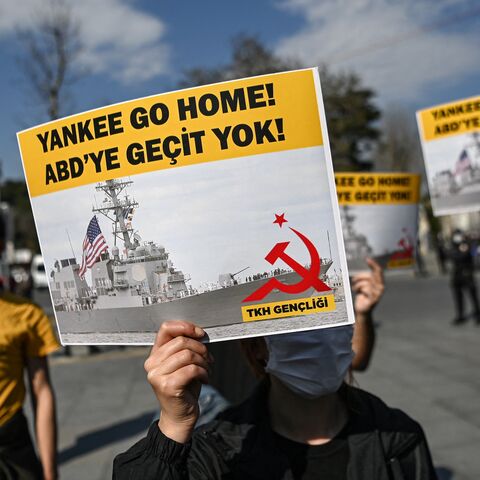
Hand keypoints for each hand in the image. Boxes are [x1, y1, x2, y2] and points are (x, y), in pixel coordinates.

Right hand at [144, 321, 210, 442]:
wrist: (179, 416)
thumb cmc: (184, 387)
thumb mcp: (183, 363)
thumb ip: (184, 347)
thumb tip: (198, 332)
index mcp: (155, 354)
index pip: (166, 328)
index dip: (185, 326)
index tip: (200, 333)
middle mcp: (151, 364)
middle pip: (181, 341)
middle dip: (200, 348)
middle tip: (208, 359)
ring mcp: (157, 375)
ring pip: (187, 354)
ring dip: (203, 361)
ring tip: (207, 369)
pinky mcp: (167, 386)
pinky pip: (191, 369)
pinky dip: (204, 372)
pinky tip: (205, 379)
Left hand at [352, 258, 383, 315]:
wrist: (362, 309)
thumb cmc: (362, 295)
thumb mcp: (364, 283)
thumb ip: (366, 276)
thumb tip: (364, 267)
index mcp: (379, 282)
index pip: (378, 271)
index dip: (373, 264)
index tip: (367, 259)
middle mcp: (381, 287)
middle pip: (370, 276)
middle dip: (360, 277)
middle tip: (354, 280)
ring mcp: (378, 294)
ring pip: (365, 283)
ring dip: (357, 285)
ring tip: (357, 290)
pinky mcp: (374, 299)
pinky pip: (365, 290)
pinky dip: (360, 291)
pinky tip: (360, 294)